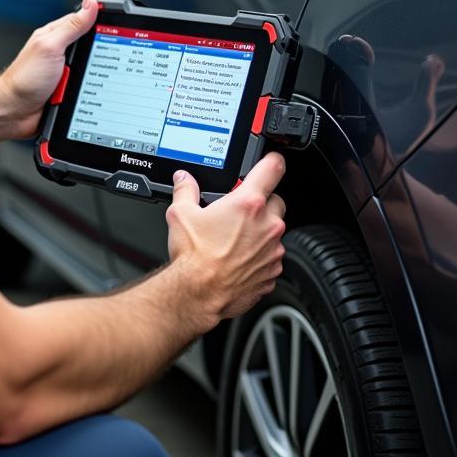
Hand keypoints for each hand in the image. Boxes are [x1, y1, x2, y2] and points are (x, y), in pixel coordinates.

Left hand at [0, 0, 97, 138]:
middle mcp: (61, 52)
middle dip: (96, 58)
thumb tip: (90, 4)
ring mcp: (65, 72)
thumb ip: (72, 26)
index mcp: (56, 35)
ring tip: (72, 84)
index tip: (114, 31)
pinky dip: (87, 93)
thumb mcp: (51, 46)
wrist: (13, 112)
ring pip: (92, 71)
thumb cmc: (24, 79)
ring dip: (90, 79)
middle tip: (80, 66)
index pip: (86, 21)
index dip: (102, 24)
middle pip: (93, 49)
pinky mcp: (68, 89)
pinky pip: (88, 88)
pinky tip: (78, 95)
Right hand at [166, 152, 286, 322]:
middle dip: (261, 203)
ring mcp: (273, 250)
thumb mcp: (180, 214)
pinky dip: (259, 256)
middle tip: (239, 211)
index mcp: (248, 203)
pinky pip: (271, 257)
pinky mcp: (273, 272)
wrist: (198, 294)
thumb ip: (185, 190)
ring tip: (234, 240)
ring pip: (274, 231)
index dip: (272, 161)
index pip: (273, 168)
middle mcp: (267, 225)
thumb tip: (184, 180)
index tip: (270, 162)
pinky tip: (238, 260)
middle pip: (276, 201)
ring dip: (260, 232)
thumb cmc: (193, 257)